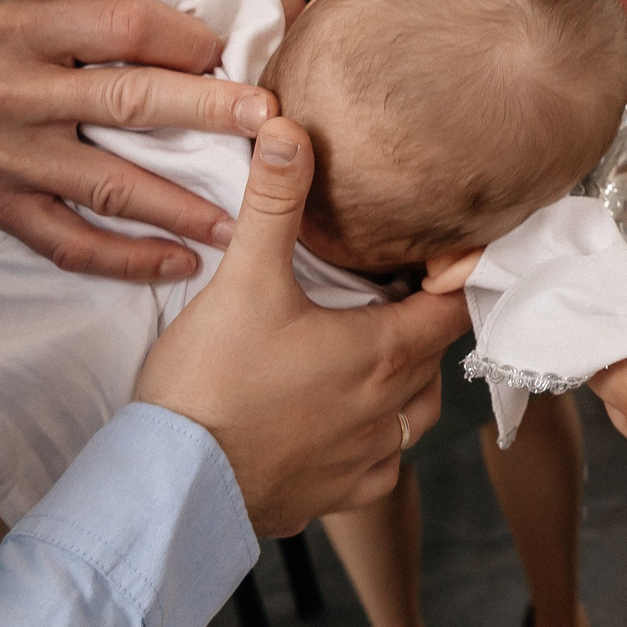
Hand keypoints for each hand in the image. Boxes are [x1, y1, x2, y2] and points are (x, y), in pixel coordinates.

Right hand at [0, 0, 278, 280]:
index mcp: (21, 24)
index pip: (120, 22)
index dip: (183, 35)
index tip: (227, 48)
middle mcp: (10, 89)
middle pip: (127, 100)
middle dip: (208, 111)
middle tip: (268, 121)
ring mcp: (5, 157)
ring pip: (108, 183)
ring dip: (182, 204)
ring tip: (245, 218)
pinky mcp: (0, 209)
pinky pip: (70, 243)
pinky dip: (128, 259)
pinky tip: (181, 263)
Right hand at [136, 117, 471, 535]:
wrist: (172, 486)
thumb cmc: (211, 385)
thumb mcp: (245, 280)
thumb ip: (275, 202)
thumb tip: (291, 130)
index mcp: (382, 354)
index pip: (452, 309)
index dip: (454, 278)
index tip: (442, 254)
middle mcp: (388, 411)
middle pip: (434, 357)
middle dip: (422, 323)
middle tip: (391, 293)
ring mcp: (363, 460)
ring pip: (415, 414)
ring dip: (405, 381)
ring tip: (371, 352)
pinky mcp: (332, 496)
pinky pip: (380, 467)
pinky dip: (375, 440)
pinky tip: (343, 421)